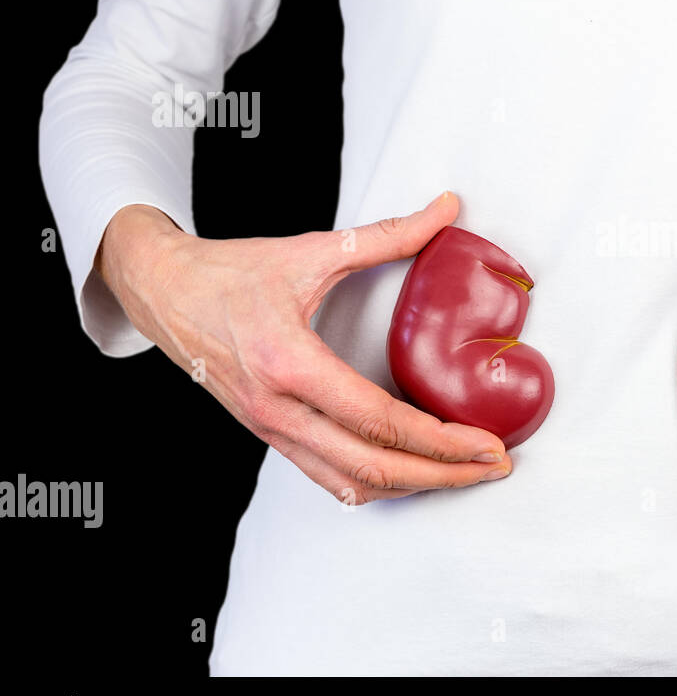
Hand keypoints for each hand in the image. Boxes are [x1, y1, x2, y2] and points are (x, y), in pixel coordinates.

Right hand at [97, 194, 509, 503]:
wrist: (162, 291)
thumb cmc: (230, 272)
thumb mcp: (312, 250)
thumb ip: (389, 234)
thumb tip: (447, 208)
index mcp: (290, 363)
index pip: (380, 419)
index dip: (442, 440)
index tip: (487, 443)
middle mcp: (279, 409)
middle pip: (375, 467)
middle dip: (444, 474)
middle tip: (494, 468)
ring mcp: (271, 430)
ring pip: (352, 484)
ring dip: (414, 487)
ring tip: (464, 475)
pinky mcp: (270, 436)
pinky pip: (329, 479)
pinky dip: (377, 484)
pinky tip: (413, 473)